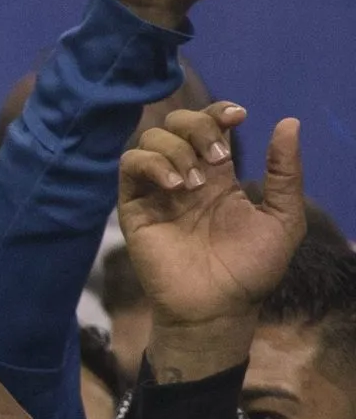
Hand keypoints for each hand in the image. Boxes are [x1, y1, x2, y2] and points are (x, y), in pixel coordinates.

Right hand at [119, 103, 303, 377]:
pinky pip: (130, 166)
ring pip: (151, 139)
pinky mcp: (134, 206)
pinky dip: (151, 164)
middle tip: (218, 157)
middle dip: (197, 127)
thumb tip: (288, 122)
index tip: (238, 117)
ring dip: (177, 150)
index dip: (219, 112)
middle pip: (176, 123)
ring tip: (196, 183)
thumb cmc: (252, 269)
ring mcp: (157, 190)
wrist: (219, 307)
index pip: (210, 124)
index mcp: (220, 175)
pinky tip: (175, 186)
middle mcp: (186, 175)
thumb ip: (284, 172)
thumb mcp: (284, 218)